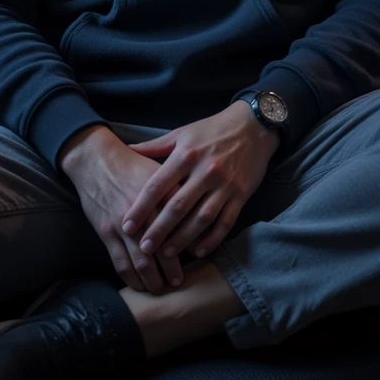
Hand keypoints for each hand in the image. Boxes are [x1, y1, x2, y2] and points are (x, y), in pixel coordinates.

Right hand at [59, 125, 186, 295]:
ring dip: (153, 280)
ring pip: (142, 262)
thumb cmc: (132, 165)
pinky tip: (139, 285)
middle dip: (172, 271)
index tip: (196, 257)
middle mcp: (145, 212)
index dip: (189, 246)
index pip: (181, 227)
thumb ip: (179, 192)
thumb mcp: (160, 171)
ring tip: (160, 288)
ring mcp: (123, 224)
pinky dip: (131, 279)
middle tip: (178, 282)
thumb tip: (199, 213)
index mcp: (162, 195)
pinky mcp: (106, 232)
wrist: (97, 160)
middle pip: (163, 250)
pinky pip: (121, 262)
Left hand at [122, 102, 279, 261]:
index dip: (141, 206)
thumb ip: (155, 145)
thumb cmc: (212, 130)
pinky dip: (213, 239)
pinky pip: (226, 222)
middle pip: (178, 206)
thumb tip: (127, 149)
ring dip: (183, 239)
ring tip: (167, 254)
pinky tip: (200, 251)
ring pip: (201, 218)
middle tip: (144, 249)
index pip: (158, 185)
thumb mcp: (182, 133)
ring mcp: (225, 184)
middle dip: (159, 229)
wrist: (253, 126)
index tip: (126, 225)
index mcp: (186, 154)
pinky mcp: (241, 195)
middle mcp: (205, 171)